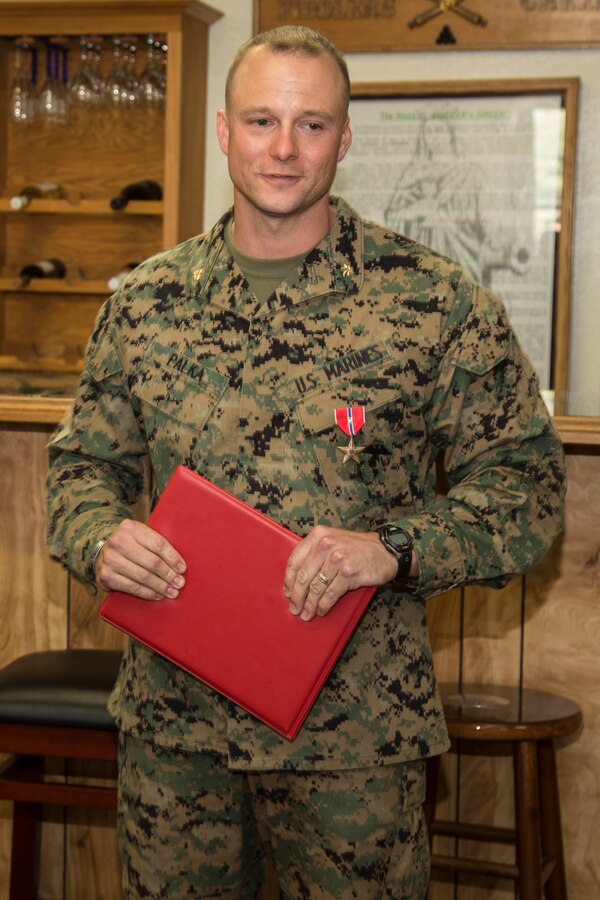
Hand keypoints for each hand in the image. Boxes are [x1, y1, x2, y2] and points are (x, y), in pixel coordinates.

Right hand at [95, 519, 186, 599]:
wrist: (101, 552)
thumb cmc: (130, 544)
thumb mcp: (140, 535)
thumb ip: (156, 543)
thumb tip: (180, 563)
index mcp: (130, 528)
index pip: (158, 544)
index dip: (173, 558)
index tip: (183, 569)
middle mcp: (118, 542)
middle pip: (152, 562)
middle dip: (169, 575)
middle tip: (180, 583)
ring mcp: (110, 559)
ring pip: (143, 577)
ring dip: (161, 586)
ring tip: (172, 592)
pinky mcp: (106, 576)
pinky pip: (132, 587)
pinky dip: (148, 593)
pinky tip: (158, 595)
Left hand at [283, 525, 399, 621]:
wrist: (385, 551)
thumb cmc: (357, 548)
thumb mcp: (333, 540)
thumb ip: (315, 553)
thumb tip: (295, 579)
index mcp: (318, 535)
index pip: (295, 560)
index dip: (289, 580)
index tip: (287, 592)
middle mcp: (326, 544)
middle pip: (304, 576)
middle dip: (297, 596)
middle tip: (295, 608)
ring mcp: (338, 559)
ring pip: (316, 587)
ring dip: (309, 604)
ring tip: (307, 614)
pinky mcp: (349, 573)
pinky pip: (330, 594)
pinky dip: (323, 605)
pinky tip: (321, 610)